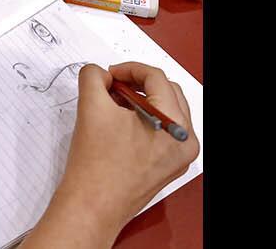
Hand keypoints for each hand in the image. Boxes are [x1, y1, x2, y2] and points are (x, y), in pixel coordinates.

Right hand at [23, 62, 198, 248]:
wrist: (92, 206)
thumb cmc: (96, 168)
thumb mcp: (91, 108)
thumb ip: (93, 78)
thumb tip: (99, 73)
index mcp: (175, 125)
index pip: (156, 79)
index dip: (128, 69)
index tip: (110, 73)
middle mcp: (184, 141)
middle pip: (166, 93)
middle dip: (136, 84)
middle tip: (112, 85)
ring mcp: (178, 156)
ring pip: (164, 111)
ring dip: (139, 101)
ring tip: (113, 105)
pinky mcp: (167, 166)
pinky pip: (161, 132)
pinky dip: (142, 120)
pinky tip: (119, 124)